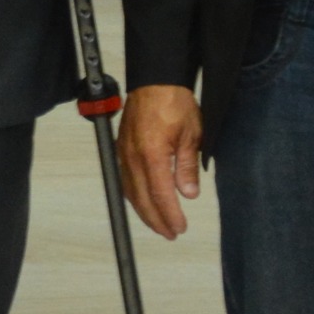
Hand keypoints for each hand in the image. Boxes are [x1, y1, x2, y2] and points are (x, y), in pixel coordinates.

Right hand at [120, 84, 202, 240]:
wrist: (155, 80)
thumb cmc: (173, 102)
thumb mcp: (191, 135)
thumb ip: (187, 166)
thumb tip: (188, 193)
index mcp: (152, 154)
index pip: (160, 194)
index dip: (170, 215)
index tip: (179, 227)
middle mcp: (133, 157)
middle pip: (142, 198)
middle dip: (156, 219)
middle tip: (170, 233)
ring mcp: (124, 153)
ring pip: (130, 191)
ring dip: (144, 210)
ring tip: (157, 223)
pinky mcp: (121, 148)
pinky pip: (125, 179)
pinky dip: (134, 195)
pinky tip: (142, 201)